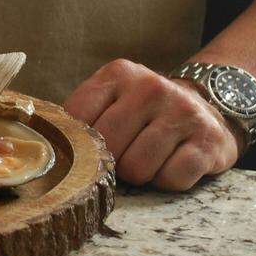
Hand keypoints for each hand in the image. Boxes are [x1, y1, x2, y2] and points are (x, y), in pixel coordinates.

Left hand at [64, 59, 240, 190]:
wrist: (209, 108)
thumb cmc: (146, 112)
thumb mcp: (113, 98)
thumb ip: (83, 114)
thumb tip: (47, 147)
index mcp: (118, 74)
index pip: (78, 117)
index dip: (80, 142)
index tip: (91, 146)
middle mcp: (151, 87)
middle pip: (109, 147)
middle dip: (112, 162)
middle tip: (126, 154)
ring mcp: (182, 112)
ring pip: (137, 168)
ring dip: (141, 174)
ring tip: (151, 158)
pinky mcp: (208, 141)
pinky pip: (172, 179)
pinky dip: (168, 181)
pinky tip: (173, 163)